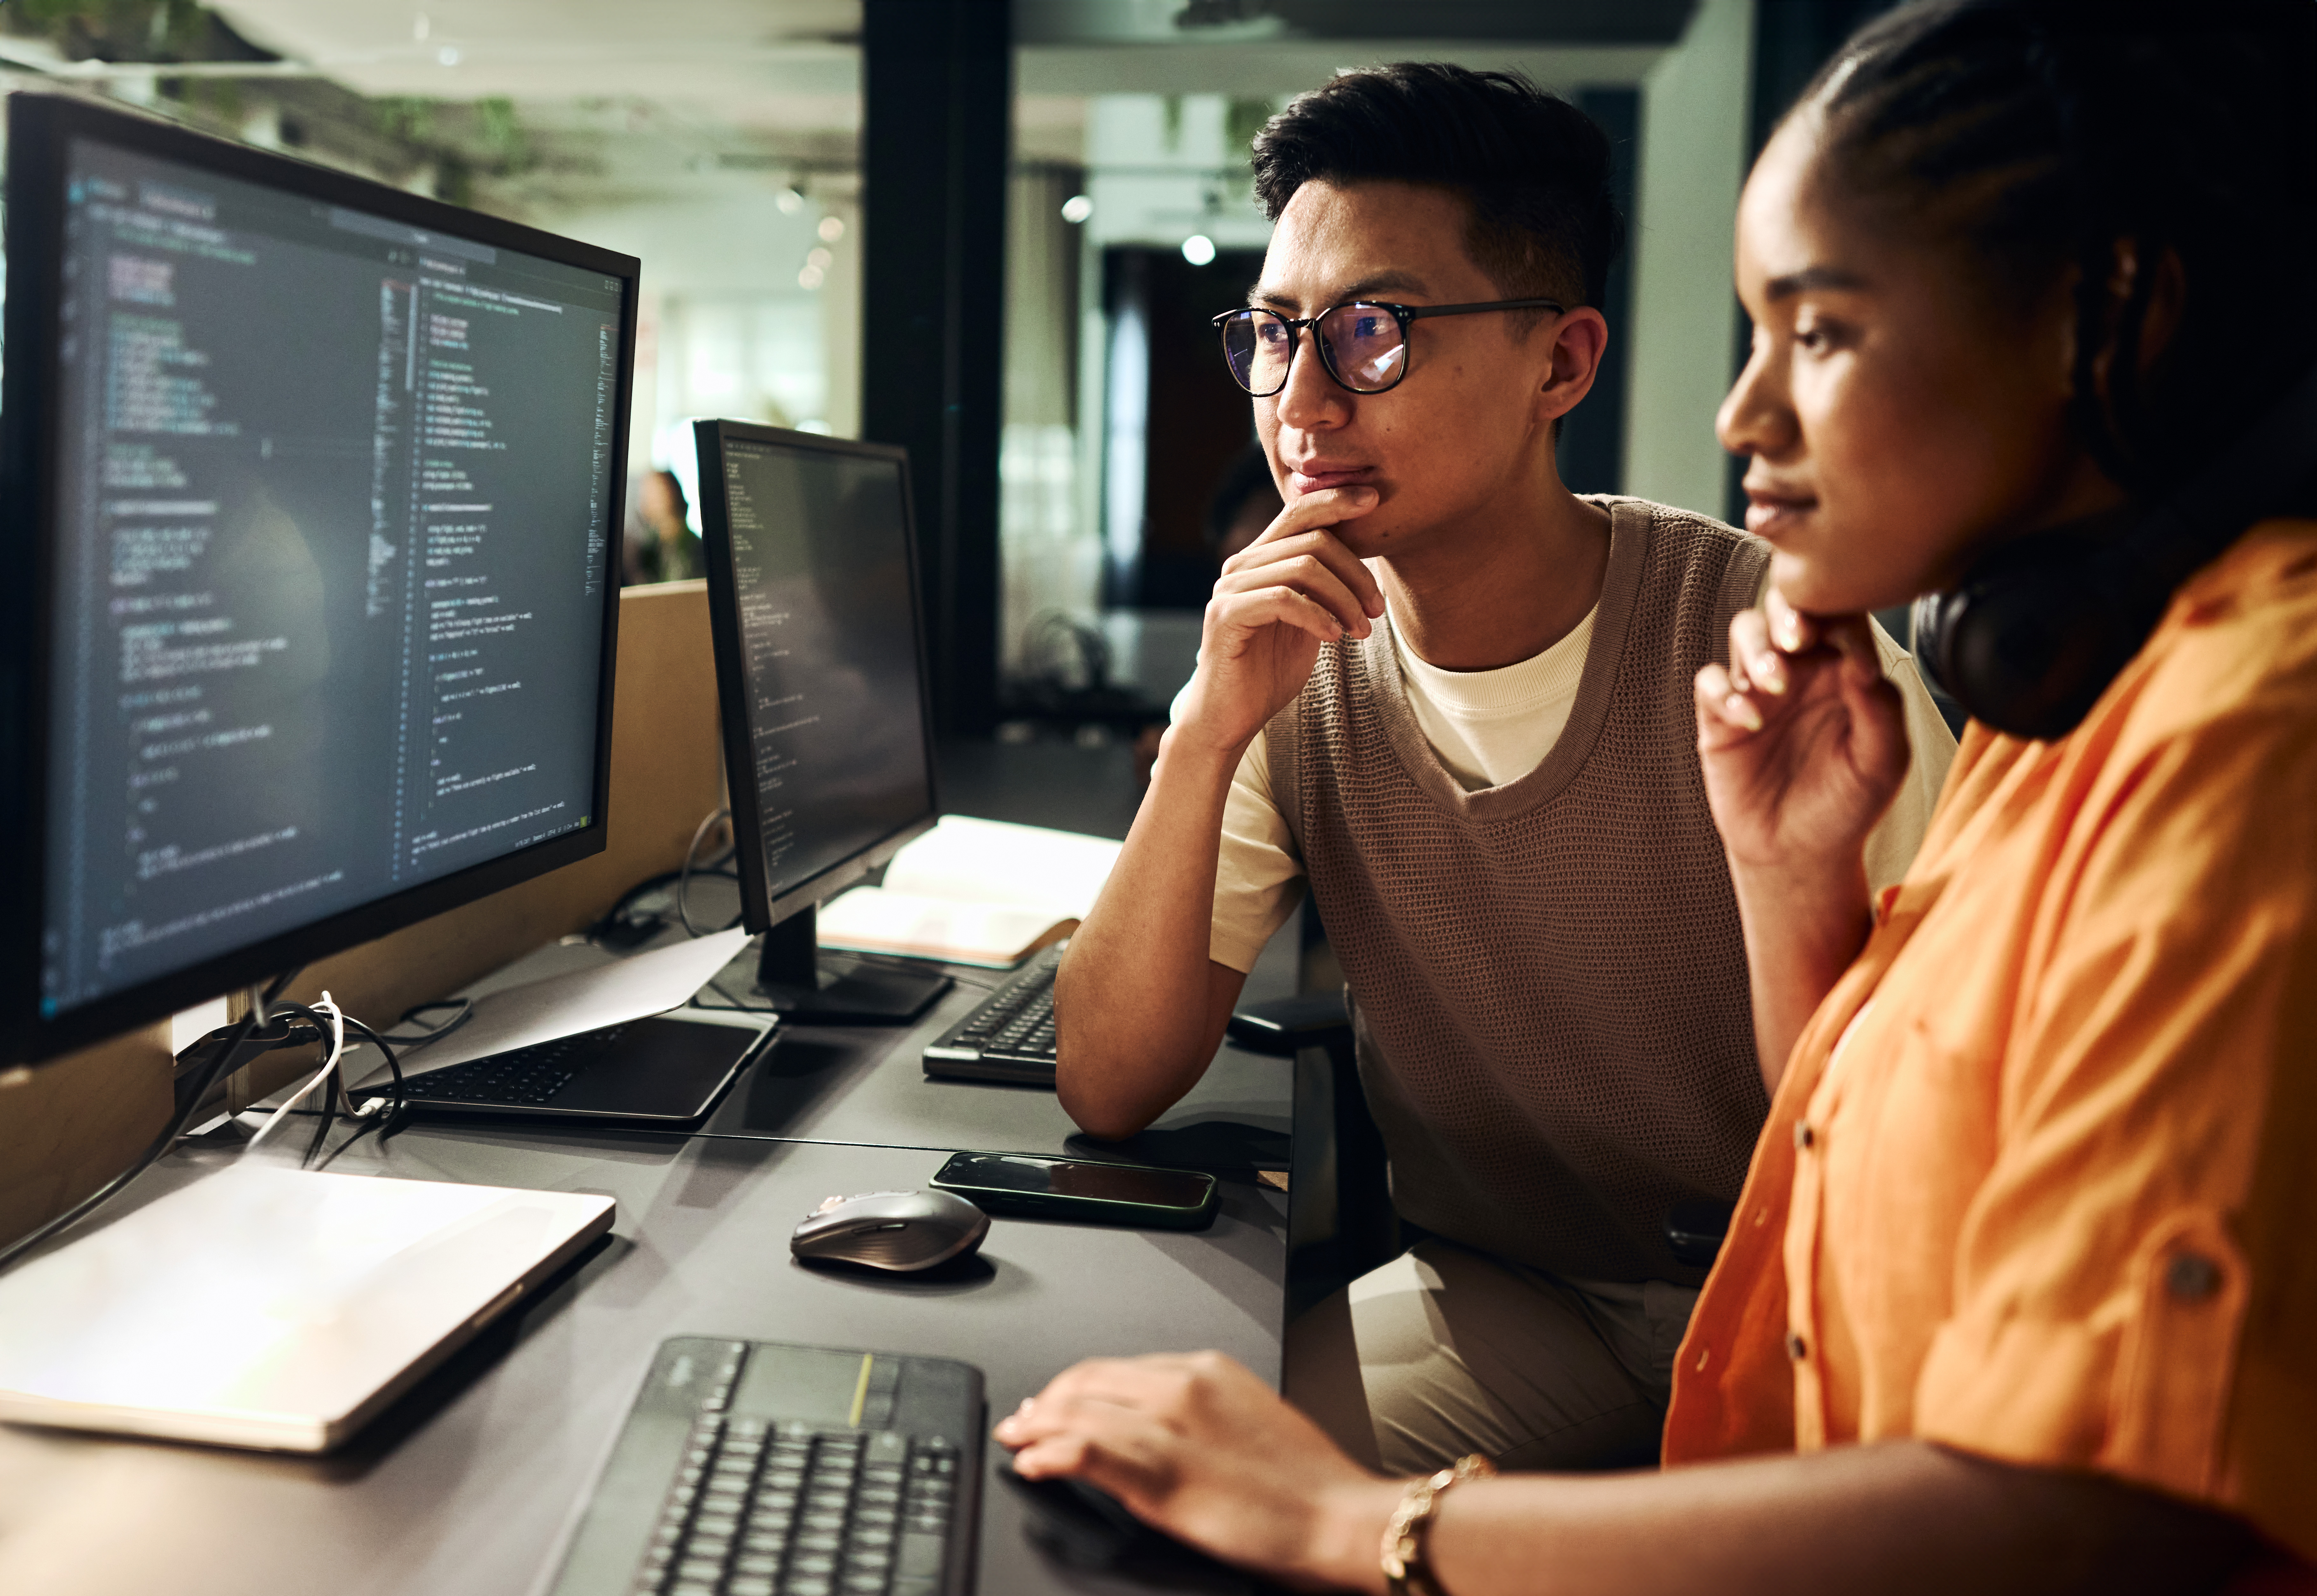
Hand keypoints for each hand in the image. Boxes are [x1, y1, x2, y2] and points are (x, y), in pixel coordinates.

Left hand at [996, 1351, 1394, 1591]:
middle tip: (1024, 1419)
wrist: (1338, 1516)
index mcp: (1204, 1369)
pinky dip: (1050, 1454)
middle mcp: (1181, 1386)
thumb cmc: (1306, 1480)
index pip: (1117, 1367)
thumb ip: (1198, 1410)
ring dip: (1036, 1426)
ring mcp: (1167, 1428)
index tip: (1055, 1400)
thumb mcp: (1247, 1417)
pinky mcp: (1159, 1473)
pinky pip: (1085, 1453)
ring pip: (1077, 1412)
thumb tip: (1154, 1420)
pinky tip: (1034, 1464)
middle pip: (1088, 1381)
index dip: (1075, 1385)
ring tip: (1017, 1440)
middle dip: (1047, 1400)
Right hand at [1171, 486, 1384, 755]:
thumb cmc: (1269, 671)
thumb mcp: (1307, 621)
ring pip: (1303, 567)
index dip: (1337, 500)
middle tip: (1376, 610)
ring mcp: (1230, 589)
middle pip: (1312, 539)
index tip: (1375, 500)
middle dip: (1356, 572)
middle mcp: (1241, 566)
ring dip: (1344, 599)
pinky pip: (1284, 598)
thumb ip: (1322, 588)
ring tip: (1361, 631)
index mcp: (1260, 560)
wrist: (1230, 718)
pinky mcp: (1225, 615)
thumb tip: (1360, 556)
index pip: (1299, 511)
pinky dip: (1317, 616)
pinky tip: (1333, 638)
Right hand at [1694, 586, 1909, 874]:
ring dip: (1758, 648)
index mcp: (1844, 672)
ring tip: (1774, 683)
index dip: (1844, 624)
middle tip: (1798, 637)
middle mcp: (1801, 671)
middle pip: (1786, 608)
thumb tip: (1863, 664)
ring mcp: (1758, 691)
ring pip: (1746, 632)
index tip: (1853, 660)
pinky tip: (1748, 721)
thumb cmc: (1846, 805)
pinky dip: (1724, 694)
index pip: (1842, 620)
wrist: (1799, 853)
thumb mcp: (1882, 763)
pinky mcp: (1721, 718)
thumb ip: (1882, 710)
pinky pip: (1711, 684)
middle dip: (1789, 611)